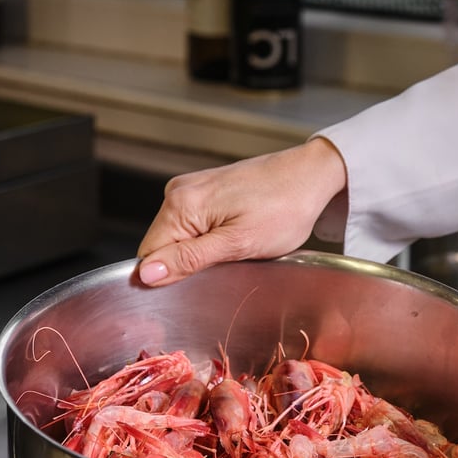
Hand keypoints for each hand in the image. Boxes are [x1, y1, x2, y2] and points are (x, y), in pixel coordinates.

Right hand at [136, 138, 346, 285]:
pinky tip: (234, 236)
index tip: (200, 281)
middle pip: (162, 247)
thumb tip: (146, 274)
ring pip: (177, 239)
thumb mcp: (238, 244)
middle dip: (186, 264)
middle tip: (226, 263)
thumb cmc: (285, 207)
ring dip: (201, 253)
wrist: (311, 176)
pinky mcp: (205, 190)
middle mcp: (178, 191)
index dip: (168, 277)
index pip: (148, 256)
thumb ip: (188, 259)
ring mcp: (191, 188)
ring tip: (235, 247)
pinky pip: (192, 226)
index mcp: (180, 204)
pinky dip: (209, 239)